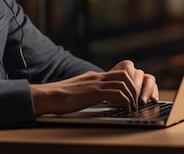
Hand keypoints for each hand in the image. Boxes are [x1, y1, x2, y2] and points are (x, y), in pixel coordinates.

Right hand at [30, 60, 158, 115]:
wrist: (48, 96)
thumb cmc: (58, 97)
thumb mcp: (76, 90)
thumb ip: (87, 91)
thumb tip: (94, 98)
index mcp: (92, 76)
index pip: (116, 74)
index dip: (127, 84)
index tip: (130, 96)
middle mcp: (96, 77)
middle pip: (124, 75)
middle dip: (133, 88)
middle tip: (135, 101)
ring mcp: (95, 84)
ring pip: (123, 84)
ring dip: (131, 97)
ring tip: (132, 107)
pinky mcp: (94, 93)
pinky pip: (117, 94)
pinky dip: (125, 102)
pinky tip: (125, 109)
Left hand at [109, 60, 158, 104]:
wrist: (112, 95)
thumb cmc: (110, 91)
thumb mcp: (108, 89)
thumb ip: (113, 90)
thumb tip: (117, 97)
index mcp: (123, 68)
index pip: (128, 66)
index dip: (128, 75)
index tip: (126, 86)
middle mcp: (134, 72)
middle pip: (139, 74)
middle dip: (137, 87)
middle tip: (134, 98)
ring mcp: (143, 78)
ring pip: (149, 79)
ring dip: (147, 91)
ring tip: (143, 101)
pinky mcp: (150, 87)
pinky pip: (155, 87)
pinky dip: (155, 94)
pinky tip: (154, 100)